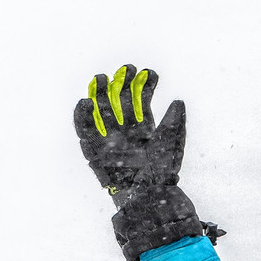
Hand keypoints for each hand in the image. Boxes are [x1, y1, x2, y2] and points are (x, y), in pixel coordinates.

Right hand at [73, 65, 185, 202]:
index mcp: (145, 129)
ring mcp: (110, 138)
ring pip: (101, 109)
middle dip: (122, 83)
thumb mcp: (172, 144)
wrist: (147, 192)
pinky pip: (84, 129)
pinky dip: (82, 115)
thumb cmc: (162, 171)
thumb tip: (178, 101)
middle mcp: (126, 130)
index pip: (143, 102)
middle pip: (120, 101)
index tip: (149, 72)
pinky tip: (85, 101)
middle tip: (126, 68)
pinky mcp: (94, 148)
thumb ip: (175, 123)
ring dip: (99, 93)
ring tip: (101, 77)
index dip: (145, 87)